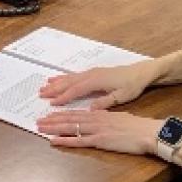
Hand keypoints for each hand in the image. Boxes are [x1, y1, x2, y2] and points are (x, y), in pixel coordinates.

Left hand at [37, 109, 162, 155]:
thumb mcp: (119, 116)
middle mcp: (95, 119)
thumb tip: (98, 116)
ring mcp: (97, 129)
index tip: (49, 114)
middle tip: (38, 120)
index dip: (61, 113)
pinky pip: (79, 140)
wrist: (148, 132)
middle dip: (52, 119)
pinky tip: (54, 141)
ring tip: (40, 128)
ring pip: (70, 127)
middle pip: (69, 118)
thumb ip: (106, 116)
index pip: (76, 112)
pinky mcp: (100, 140)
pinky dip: (65, 140)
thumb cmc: (137, 126)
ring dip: (54, 128)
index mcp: (100, 113)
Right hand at [39, 60, 161, 108]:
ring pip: (70, 77)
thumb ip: (104, 102)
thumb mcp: (121, 97)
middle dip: (54, 89)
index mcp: (96, 81)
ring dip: (57, 82)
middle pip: (69, 82)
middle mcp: (91, 75)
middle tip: (40, 94)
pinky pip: (75, 75)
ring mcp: (91, 72)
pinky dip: (64, 77)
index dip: (63, 97)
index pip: (76, 90)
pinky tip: (59, 79)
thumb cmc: (132, 85)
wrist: (141, 72)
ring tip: (44, 86)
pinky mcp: (93, 73)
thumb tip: (90, 109)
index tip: (52, 104)